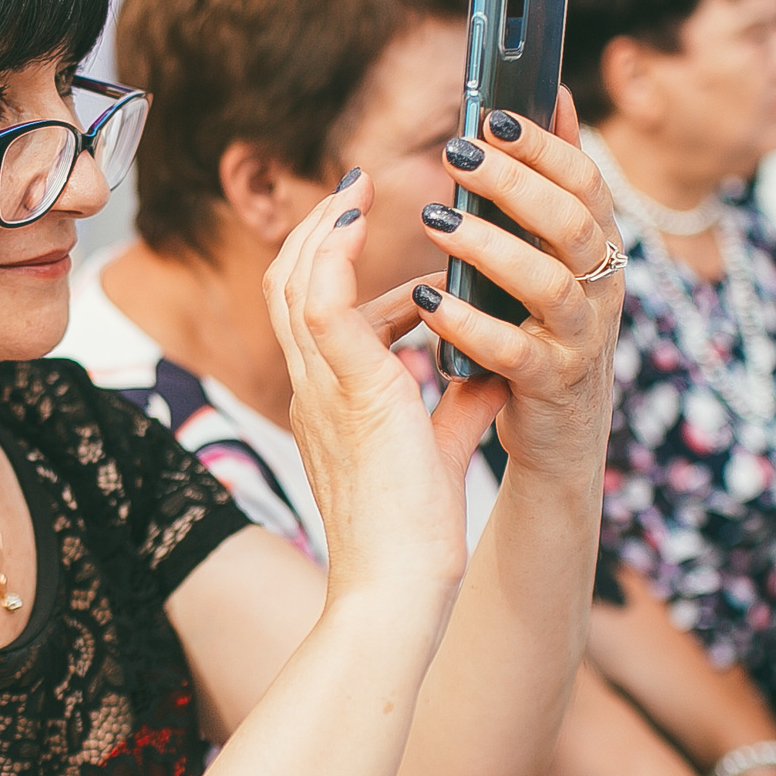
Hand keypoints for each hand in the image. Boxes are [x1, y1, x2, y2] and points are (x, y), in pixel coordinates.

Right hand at [266, 172, 502, 598]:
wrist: (398, 589)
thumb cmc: (413, 537)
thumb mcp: (440, 450)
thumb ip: (458, 408)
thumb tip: (489, 372)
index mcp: (329, 402)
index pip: (313, 315)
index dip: (334, 266)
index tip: (371, 233)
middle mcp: (313, 389)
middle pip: (287, 285)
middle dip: (316, 229)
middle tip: (354, 186)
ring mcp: (322, 390)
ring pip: (294, 283)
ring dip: (322, 227)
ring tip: (357, 188)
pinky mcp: (349, 392)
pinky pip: (323, 304)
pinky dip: (334, 252)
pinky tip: (360, 218)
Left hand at [412, 88, 624, 483]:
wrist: (561, 433)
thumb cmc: (545, 326)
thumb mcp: (556, 253)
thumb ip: (553, 181)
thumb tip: (553, 92)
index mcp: (599, 246)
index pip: (584, 181)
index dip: (542, 145)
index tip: (492, 115)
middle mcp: (601, 286)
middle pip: (570, 221)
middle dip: (513, 183)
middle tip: (454, 155)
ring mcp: (581, 337)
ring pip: (548, 283)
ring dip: (490, 247)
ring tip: (435, 221)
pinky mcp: (552, 385)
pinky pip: (516, 351)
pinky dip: (473, 325)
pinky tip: (430, 305)